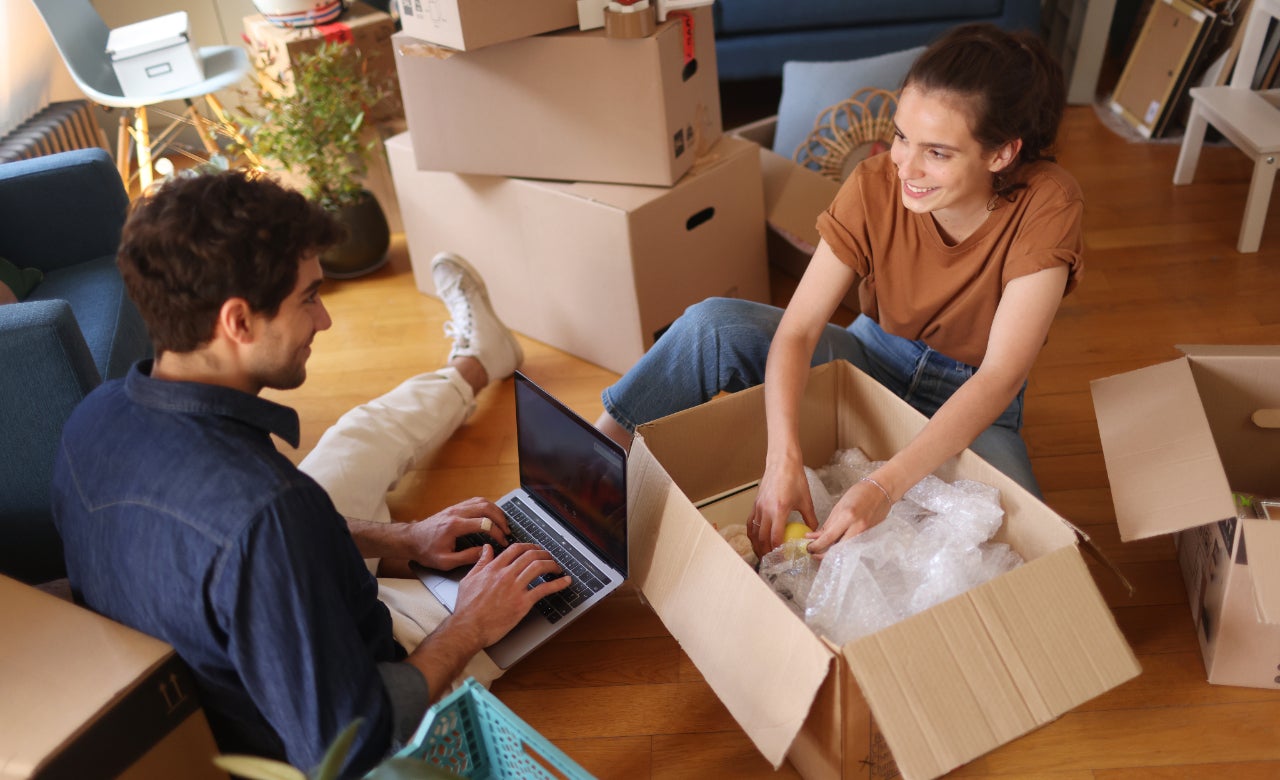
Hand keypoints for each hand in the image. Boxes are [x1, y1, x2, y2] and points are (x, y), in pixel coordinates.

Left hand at [403, 497, 511, 569]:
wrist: (411, 539)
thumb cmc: (426, 551)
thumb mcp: (446, 562)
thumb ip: (467, 557)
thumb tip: (485, 551)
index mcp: (454, 526)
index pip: (484, 523)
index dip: (497, 533)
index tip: (502, 541)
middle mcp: (456, 513)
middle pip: (486, 507)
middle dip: (501, 519)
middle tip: (507, 531)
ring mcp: (456, 507)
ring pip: (482, 501)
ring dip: (496, 511)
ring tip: (503, 523)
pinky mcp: (455, 507)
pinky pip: (476, 501)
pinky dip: (488, 507)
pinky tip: (492, 516)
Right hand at [449, 543, 572, 647]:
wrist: (468, 628)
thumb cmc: (467, 608)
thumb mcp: (469, 580)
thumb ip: (480, 562)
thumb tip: (486, 549)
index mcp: (493, 568)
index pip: (515, 549)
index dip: (529, 546)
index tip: (535, 548)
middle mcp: (506, 575)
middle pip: (530, 555)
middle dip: (543, 553)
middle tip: (548, 556)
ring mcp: (515, 588)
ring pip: (538, 567)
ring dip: (551, 564)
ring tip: (556, 567)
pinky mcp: (522, 603)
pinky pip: (544, 589)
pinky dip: (558, 583)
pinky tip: (565, 581)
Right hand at [746, 458, 816, 558]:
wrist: (781, 463)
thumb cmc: (795, 479)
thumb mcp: (806, 500)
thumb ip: (810, 518)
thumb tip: (814, 532)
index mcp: (779, 510)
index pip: (775, 537)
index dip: (777, 550)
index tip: (782, 558)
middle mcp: (766, 510)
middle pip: (762, 538)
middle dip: (766, 552)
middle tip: (771, 562)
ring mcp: (758, 507)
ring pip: (754, 532)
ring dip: (757, 545)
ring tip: (762, 554)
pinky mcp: (755, 504)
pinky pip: (751, 523)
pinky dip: (752, 534)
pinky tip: (756, 539)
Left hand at [806, 478, 891, 554]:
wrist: (881, 491)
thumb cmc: (860, 494)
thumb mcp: (839, 507)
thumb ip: (828, 524)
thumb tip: (816, 536)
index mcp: (847, 517)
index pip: (828, 537)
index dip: (816, 545)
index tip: (809, 547)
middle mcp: (858, 527)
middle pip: (838, 549)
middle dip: (823, 555)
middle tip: (813, 553)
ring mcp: (865, 533)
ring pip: (846, 551)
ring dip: (833, 553)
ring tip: (823, 551)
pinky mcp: (870, 536)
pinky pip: (854, 546)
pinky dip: (844, 549)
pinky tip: (836, 547)